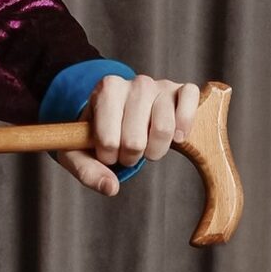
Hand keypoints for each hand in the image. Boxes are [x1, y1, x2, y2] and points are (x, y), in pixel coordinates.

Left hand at [52, 73, 201, 199]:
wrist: (120, 113)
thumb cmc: (99, 133)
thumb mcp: (79, 152)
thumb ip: (87, 171)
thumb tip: (111, 188)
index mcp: (106, 90)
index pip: (109, 140)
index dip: (108, 156)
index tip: (106, 151)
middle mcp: (135, 83)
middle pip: (136, 141)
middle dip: (131, 157)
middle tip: (127, 152)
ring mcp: (160, 85)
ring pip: (164, 129)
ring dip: (155, 150)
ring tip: (147, 147)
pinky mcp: (182, 90)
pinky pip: (190, 101)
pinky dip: (185, 125)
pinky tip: (177, 137)